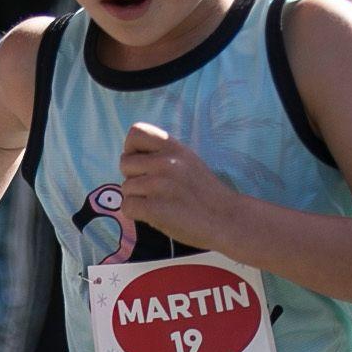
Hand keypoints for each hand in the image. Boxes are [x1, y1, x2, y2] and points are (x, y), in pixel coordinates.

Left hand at [111, 122, 234, 249]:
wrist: (227, 219)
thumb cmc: (205, 193)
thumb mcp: (188, 161)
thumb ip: (163, 154)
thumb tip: (131, 157)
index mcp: (174, 147)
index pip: (135, 132)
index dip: (132, 149)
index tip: (142, 163)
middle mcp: (165, 161)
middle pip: (124, 163)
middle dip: (134, 177)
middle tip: (153, 189)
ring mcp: (159, 184)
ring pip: (125, 187)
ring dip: (137, 198)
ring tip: (160, 203)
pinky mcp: (155, 207)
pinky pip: (127, 207)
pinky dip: (137, 214)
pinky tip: (155, 216)